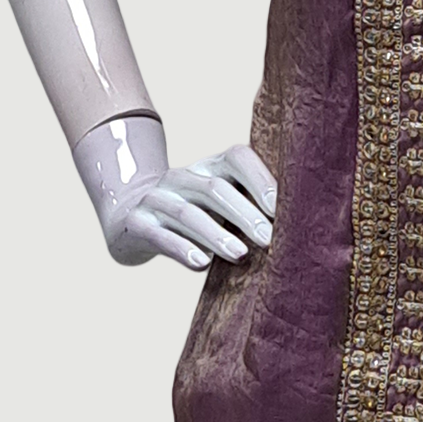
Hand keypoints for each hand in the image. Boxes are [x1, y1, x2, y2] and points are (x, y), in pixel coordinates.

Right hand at [105, 143, 277, 270]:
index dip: (260, 178)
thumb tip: (293, 233)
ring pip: (188, 212)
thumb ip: (247, 211)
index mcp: (209, 167)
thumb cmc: (193, 217)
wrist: (129, 220)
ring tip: (240, 255)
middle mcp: (182, 177)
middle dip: (244, 214)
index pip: (237, 157)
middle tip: (269, 239)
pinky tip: (201, 264)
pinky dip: (182, 248)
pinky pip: (160, 235)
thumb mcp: (218, 207)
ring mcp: (156, 198)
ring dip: (216, 234)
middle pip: (215, 188)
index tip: (280, 208)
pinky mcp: (137, 223)